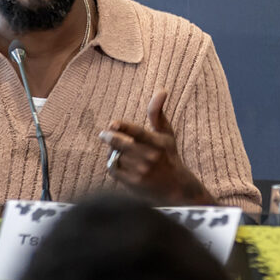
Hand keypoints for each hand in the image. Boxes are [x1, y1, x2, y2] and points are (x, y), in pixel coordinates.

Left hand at [100, 90, 214, 205]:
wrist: (175, 189)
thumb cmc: (168, 156)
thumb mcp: (166, 135)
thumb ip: (158, 113)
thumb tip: (161, 90)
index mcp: (158, 143)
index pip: (138, 132)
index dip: (123, 127)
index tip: (113, 123)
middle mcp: (150, 157)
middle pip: (121, 143)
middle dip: (109, 136)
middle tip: (103, 134)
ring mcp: (141, 171)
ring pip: (115, 155)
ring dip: (112, 151)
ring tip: (118, 151)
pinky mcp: (132, 182)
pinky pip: (112, 168)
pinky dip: (112, 163)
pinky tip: (118, 162)